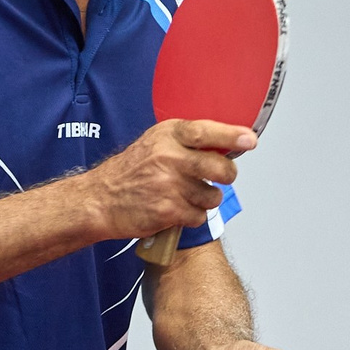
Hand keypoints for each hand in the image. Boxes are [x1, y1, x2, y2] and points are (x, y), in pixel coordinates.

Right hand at [84, 120, 252, 240]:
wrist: (99, 200)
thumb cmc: (130, 172)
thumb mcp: (155, 143)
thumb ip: (188, 142)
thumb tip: (228, 145)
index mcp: (167, 135)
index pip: (205, 132)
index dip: (231, 136)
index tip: (249, 139)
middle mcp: (168, 157)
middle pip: (219, 168)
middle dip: (227, 175)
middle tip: (221, 177)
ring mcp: (168, 184)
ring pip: (212, 195)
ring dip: (206, 200)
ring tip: (187, 196)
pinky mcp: (168, 210)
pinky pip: (199, 216)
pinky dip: (192, 216)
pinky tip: (176, 210)